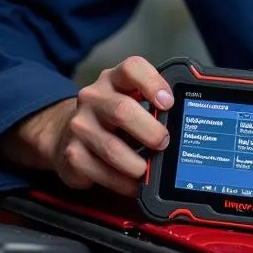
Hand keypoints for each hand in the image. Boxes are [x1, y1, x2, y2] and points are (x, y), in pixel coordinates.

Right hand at [0, 56, 172, 196]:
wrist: (66, 133)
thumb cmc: (111, 117)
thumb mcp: (131, 100)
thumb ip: (154, 105)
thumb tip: (186, 123)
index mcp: (114, 79)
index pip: (132, 68)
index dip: (153, 83)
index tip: (168, 103)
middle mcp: (93, 97)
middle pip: (122, 110)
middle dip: (150, 131)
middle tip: (164, 143)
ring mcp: (80, 125)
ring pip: (111, 147)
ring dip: (137, 164)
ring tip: (149, 170)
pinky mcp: (72, 153)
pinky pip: (101, 172)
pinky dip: (123, 183)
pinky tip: (134, 184)